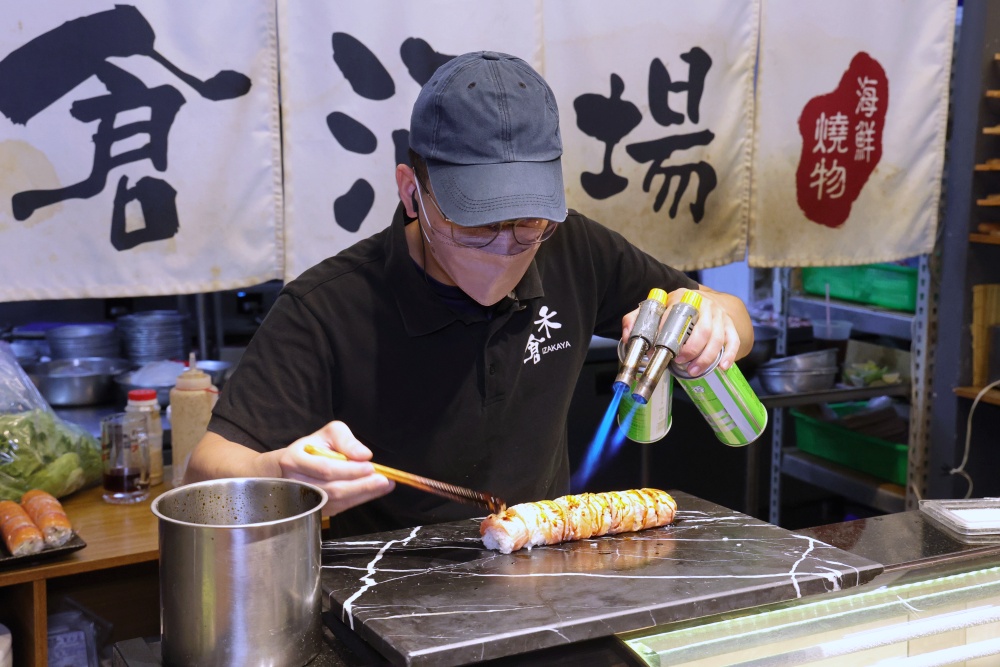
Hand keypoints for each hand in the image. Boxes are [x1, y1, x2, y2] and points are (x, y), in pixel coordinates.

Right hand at [277, 421, 393, 515]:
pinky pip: (339, 507)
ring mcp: (303, 499)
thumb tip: (364, 455)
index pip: (325, 468)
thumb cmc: (315, 446)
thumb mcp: (330, 433)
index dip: (349, 470)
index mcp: (294, 460)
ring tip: (383, 485)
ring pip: (336, 501)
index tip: (370, 466)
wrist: (295, 465)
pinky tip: (373, 491)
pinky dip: (358, 500)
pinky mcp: (315, 509)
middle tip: (383, 480)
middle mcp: (295, 483)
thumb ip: (347, 440)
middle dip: (360, 485)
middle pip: (331, 489)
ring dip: (363, 494)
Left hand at [621, 288, 741, 376]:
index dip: (665, 334)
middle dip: (690, 349)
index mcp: (681, 298)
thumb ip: (636, 319)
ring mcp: (719, 315)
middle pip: (701, 330)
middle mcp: (703, 304)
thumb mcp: (655, 309)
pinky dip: (728, 355)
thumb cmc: (676, 310)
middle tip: (679, 361)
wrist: (705, 302)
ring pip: (716, 338)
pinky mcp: (730, 325)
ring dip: (705, 358)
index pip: (674, 315)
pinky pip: (732, 341)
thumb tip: (626, 336)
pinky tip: (721, 367)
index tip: (657, 350)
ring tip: (693, 370)